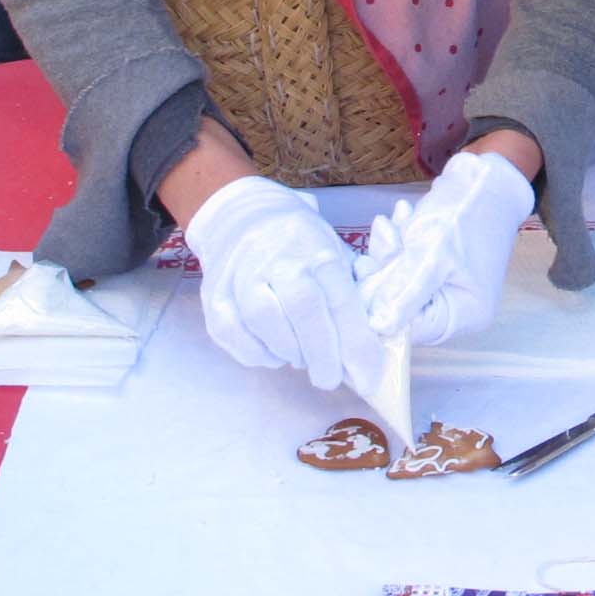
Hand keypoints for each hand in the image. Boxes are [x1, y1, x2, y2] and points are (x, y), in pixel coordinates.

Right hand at [181, 174, 370, 387]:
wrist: (242, 216)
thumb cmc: (300, 245)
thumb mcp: (337, 252)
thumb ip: (361, 288)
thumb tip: (381, 335)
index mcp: (317, 248)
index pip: (340, 299)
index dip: (356, 342)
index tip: (368, 376)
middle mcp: (277, 257)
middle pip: (302, 309)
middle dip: (322, 354)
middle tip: (331, 379)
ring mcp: (240, 274)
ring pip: (263, 321)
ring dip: (288, 352)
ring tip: (302, 358)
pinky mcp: (213, 294)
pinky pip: (233, 334)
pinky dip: (257, 353)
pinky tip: (273, 351)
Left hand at [355, 150, 535, 344]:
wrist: (487, 173)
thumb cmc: (466, 213)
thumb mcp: (431, 252)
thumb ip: (403, 291)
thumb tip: (378, 327)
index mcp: (463, 315)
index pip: (408, 328)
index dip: (380, 304)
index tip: (367, 269)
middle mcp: (456, 308)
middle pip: (400, 305)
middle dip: (386, 268)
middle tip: (387, 234)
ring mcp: (446, 286)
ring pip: (398, 281)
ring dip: (390, 249)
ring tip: (397, 219)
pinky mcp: (437, 266)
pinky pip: (406, 264)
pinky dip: (399, 241)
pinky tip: (404, 216)